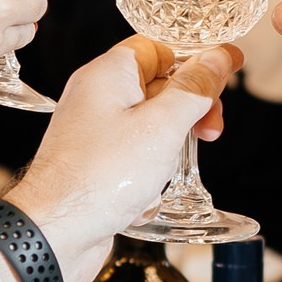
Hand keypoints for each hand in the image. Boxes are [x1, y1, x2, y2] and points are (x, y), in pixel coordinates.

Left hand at [4, 39, 241, 281]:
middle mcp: (97, 98)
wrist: (54, 234)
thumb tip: (218, 57)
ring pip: (150, 128)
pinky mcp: (96, 165)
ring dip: (168, 151)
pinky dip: (147, 177)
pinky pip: (135, 160)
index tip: (228, 69)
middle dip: (189, 111)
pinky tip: (142, 197)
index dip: (196, 59)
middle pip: (159, 87)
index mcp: (108, 74)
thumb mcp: (162, 126)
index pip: (159, 48)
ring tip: (162, 173)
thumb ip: (194, 89)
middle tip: (210, 130)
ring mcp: (95, 133)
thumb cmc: (99, 177)